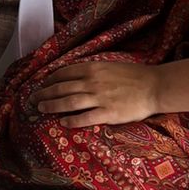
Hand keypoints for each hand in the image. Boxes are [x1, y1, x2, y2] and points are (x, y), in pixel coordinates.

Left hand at [33, 59, 161, 126]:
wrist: (155, 86)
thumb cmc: (135, 76)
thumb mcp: (110, 66)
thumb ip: (93, 71)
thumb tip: (77, 75)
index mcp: (93, 68)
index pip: (64, 73)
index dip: (50, 80)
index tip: (42, 84)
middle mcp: (92, 82)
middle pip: (61, 88)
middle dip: (44, 93)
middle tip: (33, 99)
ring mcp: (99, 98)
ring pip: (68, 102)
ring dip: (52, 106)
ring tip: (41, 109)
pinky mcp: (108, 113)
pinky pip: (85, 118)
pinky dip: (71, 121)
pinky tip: (63, 123)